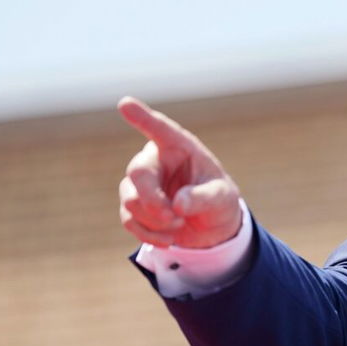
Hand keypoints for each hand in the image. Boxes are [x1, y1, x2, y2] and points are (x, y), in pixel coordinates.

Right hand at [117, 96, 241, 248]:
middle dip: (153, 200)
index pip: (159, 129)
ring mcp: (141, 183)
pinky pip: (128, 219)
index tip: (125, 104)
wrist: (211, 226)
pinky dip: (148, 234)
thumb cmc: (219, 200)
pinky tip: (169, 240)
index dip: (142, 118)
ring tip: (179, 225)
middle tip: (174, 217)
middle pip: (137, 173)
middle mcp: (155, 160)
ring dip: (155, 221)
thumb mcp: (222, 197)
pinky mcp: (134, 205)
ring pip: (130, 200)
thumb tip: (178, 204)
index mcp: (179, 147)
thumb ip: (203, 197)